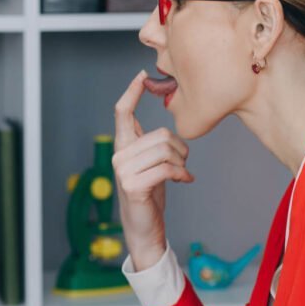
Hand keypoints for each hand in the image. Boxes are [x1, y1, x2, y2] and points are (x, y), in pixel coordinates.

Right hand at [112, 70, 194, 269]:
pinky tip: (185, 181)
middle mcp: (119, 156)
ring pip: (165, 150)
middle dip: (180, 147)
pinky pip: (167, 168)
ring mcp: (124, 171)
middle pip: (159, 134)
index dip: (131, 92)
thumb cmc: (150, 194)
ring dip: (182, 162)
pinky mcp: (134, 185)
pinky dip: (182, 174)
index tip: (141, 76)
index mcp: (122, 147)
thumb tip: (163, 130)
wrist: (144, 228)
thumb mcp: (150, 165)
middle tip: (183, 162)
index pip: (122, 113)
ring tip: (182, 172)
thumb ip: (149, 146)